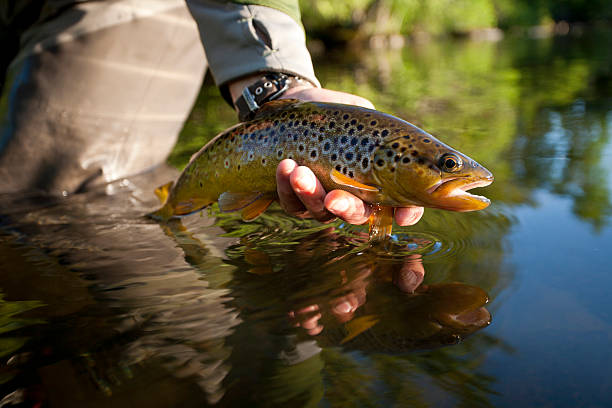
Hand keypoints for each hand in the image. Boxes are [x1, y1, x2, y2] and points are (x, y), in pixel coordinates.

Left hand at [228, 76, 424, 225]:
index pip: (400, 206)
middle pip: (356, 215)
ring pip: (320, 212)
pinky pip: (292, 203)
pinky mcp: (296, 199)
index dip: (406, 213)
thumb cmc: (342, 113)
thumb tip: (391, 139)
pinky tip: (286, 167)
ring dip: (310, 195)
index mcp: (378, 182)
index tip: (402, 215)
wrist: (303, 103)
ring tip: (299, 172)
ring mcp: (323, 202)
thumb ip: (378, 128)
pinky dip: (287, 187)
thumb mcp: (364, 115)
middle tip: (333, 199)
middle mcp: (354, 198)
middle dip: (345, 208)